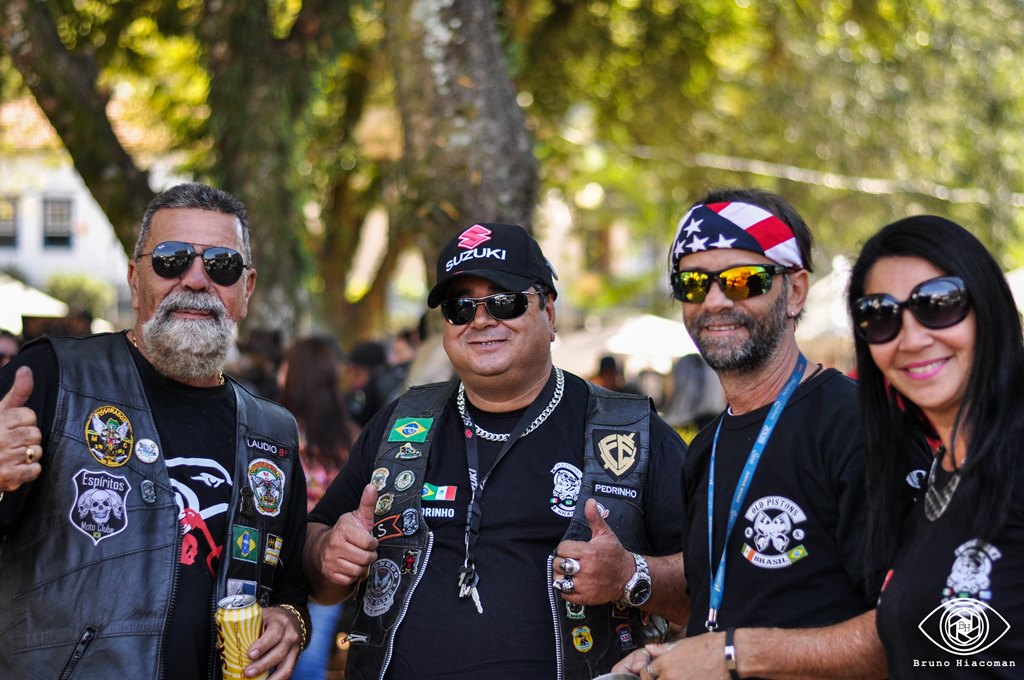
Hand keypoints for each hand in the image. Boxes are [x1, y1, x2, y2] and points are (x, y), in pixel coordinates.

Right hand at [0, 367, 41, 492]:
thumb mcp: (0, 412)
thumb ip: (17, 393)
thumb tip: (26, 369)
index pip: (30, 416)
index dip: (24, 422)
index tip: (11, 427)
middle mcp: (0, 439)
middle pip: (36, 434)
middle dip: (27, 438)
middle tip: (11, 443)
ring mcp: (4, 459)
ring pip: (37, 452)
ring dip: (28, 455)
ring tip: (10, 456)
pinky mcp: (9, 477)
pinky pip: (35, 470)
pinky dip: (28, 471)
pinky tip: (14, 468)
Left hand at [244, 605, 303, 679]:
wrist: (292, 618)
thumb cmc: (272, 619)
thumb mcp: (261, 617)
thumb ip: (245, 628)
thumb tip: (221, 645)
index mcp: (280, 622)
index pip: (274, 633)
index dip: (263, 645)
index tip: (250, 654)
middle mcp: (290, 635)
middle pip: (280, 651)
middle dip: (263, 664)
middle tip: (248, 672)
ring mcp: (294, 648)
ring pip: (286, 665)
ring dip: (272, 678)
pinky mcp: (295, 658)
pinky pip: (288, 672)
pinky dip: (278, 679)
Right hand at [317, 483, 379, 586]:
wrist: (322, 547)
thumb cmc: (347, 532)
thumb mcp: (358, 517)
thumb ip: (367, 503)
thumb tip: (373, 485)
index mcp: (343, 529)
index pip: (368, 542)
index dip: (373, 543)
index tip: (370, 540)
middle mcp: (334, 545)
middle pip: (365, 558)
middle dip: (370, 556)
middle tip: (366, 551)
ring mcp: (330, 560)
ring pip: (358, 570)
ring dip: (362, 566)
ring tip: (359, 558)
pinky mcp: (329, 574)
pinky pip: (349, 580)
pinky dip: (353, 575)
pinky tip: (350, 566)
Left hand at [553, 498, 632, 603]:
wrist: (628, 577)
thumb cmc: (614, 554)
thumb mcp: (605, 534)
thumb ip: (594, 518)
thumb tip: (590, 501)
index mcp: (589, 552)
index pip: (562, 548)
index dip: (565, 548)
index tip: (571, 550)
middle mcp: (586, 569)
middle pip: (558, 563)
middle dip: (561, 561)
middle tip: (569, 561)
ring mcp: (585, 585)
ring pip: (560, 580)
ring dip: (561, 576)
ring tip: (568, 572)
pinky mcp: (586, 597)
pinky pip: (566, 595)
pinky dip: (565, 590)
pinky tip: (571, 583)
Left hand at [613, 636, 725, 679]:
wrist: (729, 656)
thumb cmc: (710, 647)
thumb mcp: (683, 644)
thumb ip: (663, 649)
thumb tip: (649, 648)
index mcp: (666, 664)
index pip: (646, 674)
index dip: (648, 674)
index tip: (653, 673)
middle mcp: (671, 678)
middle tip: (669, 676)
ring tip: (682, 677)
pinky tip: (691, 679)